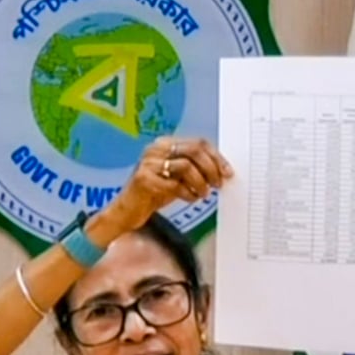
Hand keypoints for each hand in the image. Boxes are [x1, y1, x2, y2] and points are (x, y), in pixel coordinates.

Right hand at [103, 137, 233, 231]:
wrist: (127, 211)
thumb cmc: (154, 194)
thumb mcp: (178, 178)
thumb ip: (195, 170)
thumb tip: (222, 171)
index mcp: (165, 144)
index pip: (198, 143)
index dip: (216, 157)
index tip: (227, 172)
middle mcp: (155, 149)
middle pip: (194, 150)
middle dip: (211, 168)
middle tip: (218, 184)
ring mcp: (148, 163)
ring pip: (186, 166)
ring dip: (200, 183)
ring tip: (203, 194)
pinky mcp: (143, 179)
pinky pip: (174, 184)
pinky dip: (187, 193)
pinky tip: (189, 199)